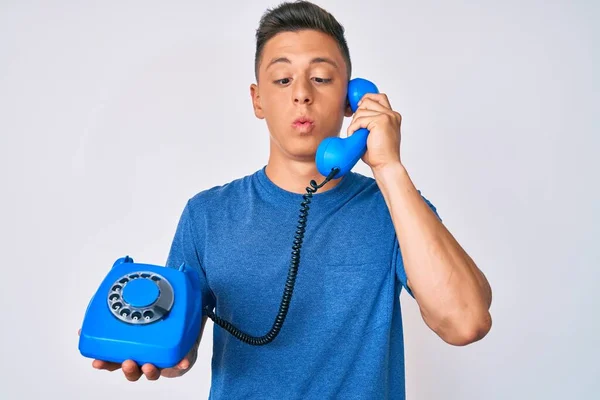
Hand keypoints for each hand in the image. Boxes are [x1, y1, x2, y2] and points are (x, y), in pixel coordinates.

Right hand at [78, 329, 195, 380]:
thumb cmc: (155, 324)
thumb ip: (115, 318)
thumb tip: (86, 323)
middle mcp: (144, 359)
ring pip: (153, 372)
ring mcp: (162, 361)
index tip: (97, 362)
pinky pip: (181, 362)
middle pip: (133, 371)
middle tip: (126, 362)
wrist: (183, 323)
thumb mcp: (135, 318)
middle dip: (128, 369)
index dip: (105, 363)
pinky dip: (181, 362)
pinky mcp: (179, 358)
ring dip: (150, 371)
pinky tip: (182, 361)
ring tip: (149, 365)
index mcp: (131, 351)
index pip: (114, 361)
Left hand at [346, 93, 402, 170]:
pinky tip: (354, 136)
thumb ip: (369, 122)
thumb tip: (356, 112)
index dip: (366, 99)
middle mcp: (392, 114)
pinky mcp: (381, 121)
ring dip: (354, 122)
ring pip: (362, 110)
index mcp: (393, 116)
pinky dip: (353, 128)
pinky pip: (359, 119)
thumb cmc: (379, 154)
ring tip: (356, 135)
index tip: (358, 108)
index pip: (379, 97)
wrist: (385, 165)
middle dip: (358, 112)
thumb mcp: (374, 134)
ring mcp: (387, 117)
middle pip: (368, 100)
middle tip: (356, 127)